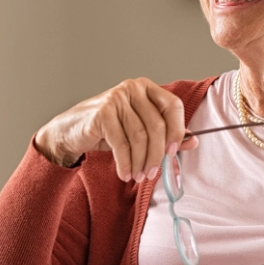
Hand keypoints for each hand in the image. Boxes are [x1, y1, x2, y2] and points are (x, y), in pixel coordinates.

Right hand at [34, 78, 197, 179]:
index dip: (178, 130)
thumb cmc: (108, 130)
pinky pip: (122, 144)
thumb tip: (193, 141)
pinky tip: (125, 173)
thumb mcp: (139, 131)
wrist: (70, 132)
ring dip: (141, 162)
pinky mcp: (102, 113)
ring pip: (140, 137)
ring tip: (138, 176)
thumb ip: (167, 134)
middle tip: (153, 173)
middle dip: (157, 155)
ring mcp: (116, 98)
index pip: (173, 106)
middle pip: (157, 125)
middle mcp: (132, 88)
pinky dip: (126, 163)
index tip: (174, 152)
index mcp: (146, 88)